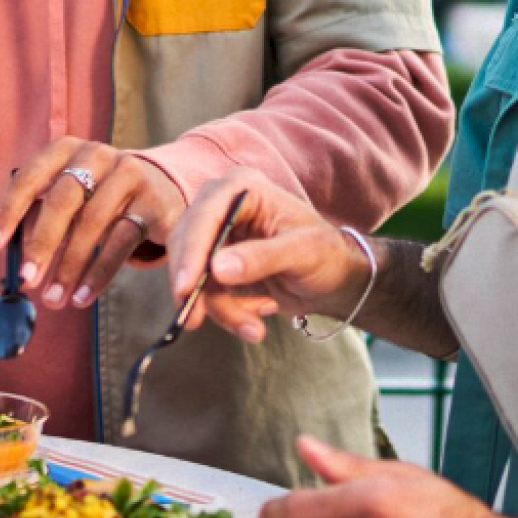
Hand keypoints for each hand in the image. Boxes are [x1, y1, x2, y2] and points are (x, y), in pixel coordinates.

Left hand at [0, 139, 185, 310]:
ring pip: (94, 222)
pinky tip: (83, 295)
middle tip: (26, 280)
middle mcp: (99, 155)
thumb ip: (31, 210)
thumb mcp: (66, 193)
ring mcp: (130, 174)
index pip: (30, 177)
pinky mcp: (154, 201)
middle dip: (42, 244)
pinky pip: (122, 241)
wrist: (161, 187)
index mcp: (67, 149)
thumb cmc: (98, 195)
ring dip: (69, 266)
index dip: (9, 212)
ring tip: (54, 298)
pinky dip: (99, 273)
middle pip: (64, 200)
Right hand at [167, 169, 373, 342]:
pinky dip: (228, 311)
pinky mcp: (214, 265)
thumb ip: (262, 258)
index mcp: (243, 188)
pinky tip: (260, 312)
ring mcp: (215, 236)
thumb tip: (217, 268)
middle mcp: (221, 206)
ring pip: (194, 276)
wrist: (332, 279)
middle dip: (197, 289)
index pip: (205, 216)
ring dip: (220, 309)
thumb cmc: (325, 254)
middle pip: (188, 245)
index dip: (191, 252)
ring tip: (254, 329)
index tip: (184, 288)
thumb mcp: (302, 253)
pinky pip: (205, 292)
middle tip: (195, 322)